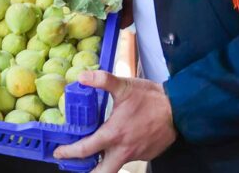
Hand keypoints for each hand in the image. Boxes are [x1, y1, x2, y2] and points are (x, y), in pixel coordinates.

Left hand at [53, 69, 176, 170]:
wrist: (179, 109)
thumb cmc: (151, 98)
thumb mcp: (124, 86)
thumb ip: (102, 80)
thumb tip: (81, 76)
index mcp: (114, 134)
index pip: (86, 149)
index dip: (70, 152)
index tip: (59, 153)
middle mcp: (123, 149)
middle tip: (76, 167)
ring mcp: (135, 154)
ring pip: (115, 165)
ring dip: (104, 162)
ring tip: (95, 154)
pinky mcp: (146, 155)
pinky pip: (129, 158)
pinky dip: (120, 153)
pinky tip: (120, 142)